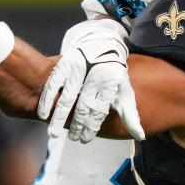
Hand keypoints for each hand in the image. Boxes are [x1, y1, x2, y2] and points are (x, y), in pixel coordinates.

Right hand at [37, 18, 143, 142]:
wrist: (103, 46)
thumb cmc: (114, 76)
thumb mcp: (125, 92)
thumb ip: (130, 116)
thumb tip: (140, 137)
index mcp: (110, 85)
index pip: (99, 110)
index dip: (91, 126)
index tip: (84, 139)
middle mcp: (94, 77)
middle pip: (82, 107)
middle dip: (76, 125)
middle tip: (72, 138)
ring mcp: (78, 70)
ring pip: (66, 98)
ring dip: (58, 117)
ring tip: (53, 133)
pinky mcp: (65, 64)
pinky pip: (54, 85)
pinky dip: (47, 100)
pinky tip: (44, 115)